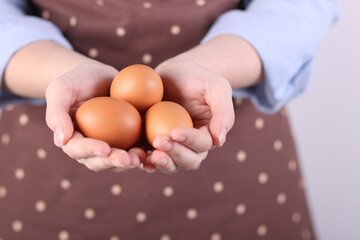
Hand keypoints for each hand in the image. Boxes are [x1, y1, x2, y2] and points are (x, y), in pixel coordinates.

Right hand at [45, 61, 145, 170]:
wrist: (98, 75)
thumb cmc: (76, 80)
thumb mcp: (61, 89)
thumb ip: (56, 113)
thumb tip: (62, 140)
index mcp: (72, 139)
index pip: (78, 149)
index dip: (91, 151)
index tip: (105, 148)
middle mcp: (90, 147)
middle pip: (100, 161)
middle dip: (113, 162)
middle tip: (128, 159)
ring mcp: (110, 144)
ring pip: (118, 160)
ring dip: (130, 161)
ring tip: (142, 157)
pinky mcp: (127, 139)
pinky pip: (135, 148)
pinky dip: (144, 152)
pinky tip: (155, 151)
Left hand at [143, 58, 234, 173]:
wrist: (176, 73)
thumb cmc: (199, 78)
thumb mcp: (217, 87)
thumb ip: (223, 112)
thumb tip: (219, 142)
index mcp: (208, 135)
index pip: (202, 144)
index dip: (189, 141)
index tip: (175, 132)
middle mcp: (191, 146)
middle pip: (187, 161)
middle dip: (174, 155)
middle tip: (159, 142)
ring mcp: (172, 147)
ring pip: (170, 164)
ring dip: (160, 162)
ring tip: (147, 155)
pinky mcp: (153, 143)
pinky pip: (150, 156)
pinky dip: (143, 159)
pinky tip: (135, 155)